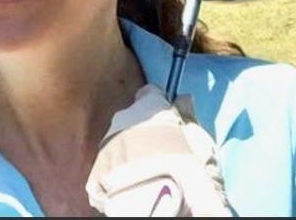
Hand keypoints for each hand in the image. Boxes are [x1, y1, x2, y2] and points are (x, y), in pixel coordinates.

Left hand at [85, 83, 231, 216]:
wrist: (157, 202)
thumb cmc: (186, 167)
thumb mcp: (200, 141)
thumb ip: (188, 117)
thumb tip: (184, 99)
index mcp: (148, 106)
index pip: (150, 94)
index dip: (160, 107)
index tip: (170, 121)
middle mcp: (122, 118)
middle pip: (132, 119)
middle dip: (143, 133)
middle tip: (160, 153)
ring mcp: (105, 144)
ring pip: (119, 143)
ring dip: (130, 153)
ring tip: (147, 173)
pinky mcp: (95, 172)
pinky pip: (108, 168)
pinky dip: (119, 174)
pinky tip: (133, 187)